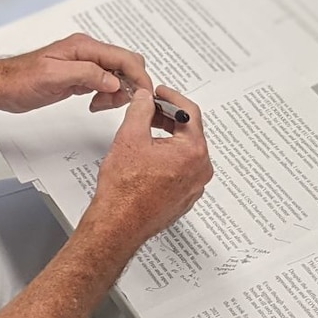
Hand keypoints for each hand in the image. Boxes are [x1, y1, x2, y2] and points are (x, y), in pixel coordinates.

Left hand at [0, 33, 150, 114]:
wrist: (3, 86)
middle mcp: (87, 52)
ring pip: (118, 75)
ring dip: (118, 92)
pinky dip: (108, 95)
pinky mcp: (81, 76)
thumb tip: (115, 80)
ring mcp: (85, 64)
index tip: (146, 94)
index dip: (139, 76)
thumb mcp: (54, 77)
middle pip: (125, 64)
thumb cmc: (21, 79)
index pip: (123, 58)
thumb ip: (87, 75)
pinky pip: (106, 83)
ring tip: (101, 105)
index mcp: (84, 47)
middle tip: (120, 103)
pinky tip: (96, 104)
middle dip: (130, 84)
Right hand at [86, 85, 211, 248]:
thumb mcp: (130, 137)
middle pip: (189, 132)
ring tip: (146, 131)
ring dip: (167, 138)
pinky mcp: (184, 198)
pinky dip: (168, 158)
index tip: (160, 93)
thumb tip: (145, 99)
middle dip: (168, 117)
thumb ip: (141, 110)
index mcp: (193, 152)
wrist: (118, 224)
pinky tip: (149, 156)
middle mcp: (200, 171)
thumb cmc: (125, 190)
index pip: (189, 112)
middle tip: (150, 109)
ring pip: (184, 152)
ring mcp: (194, 186)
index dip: (171, 97)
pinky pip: (181, 170)